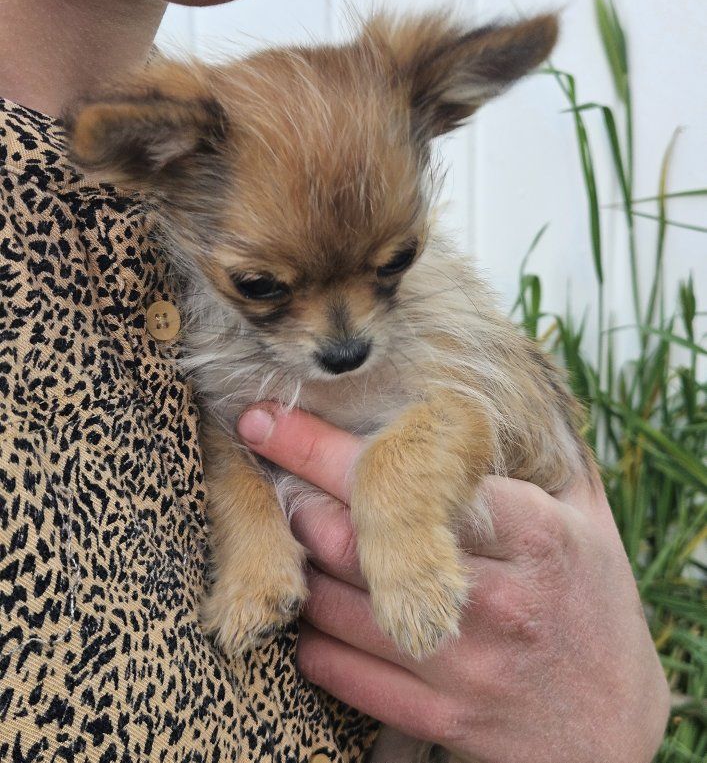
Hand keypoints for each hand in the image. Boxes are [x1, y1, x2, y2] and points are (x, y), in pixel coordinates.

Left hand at [237, 405, 669, 762]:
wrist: (613, 729)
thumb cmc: (594, 605)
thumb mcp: (590, 522)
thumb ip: (548, 455)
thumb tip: (515, 384)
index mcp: (532, 534)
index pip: (405, 478)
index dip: (320, 446)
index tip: (264, 421)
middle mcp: (496, 598)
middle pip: (354, 539)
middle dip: (300, 506)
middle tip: (283, 489)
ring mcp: (465, 665)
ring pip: (336, 606)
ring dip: (302, 569)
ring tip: (299, 546)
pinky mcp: (442, 716)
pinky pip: (341, 673)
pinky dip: (312, 638)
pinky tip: (316, 614)